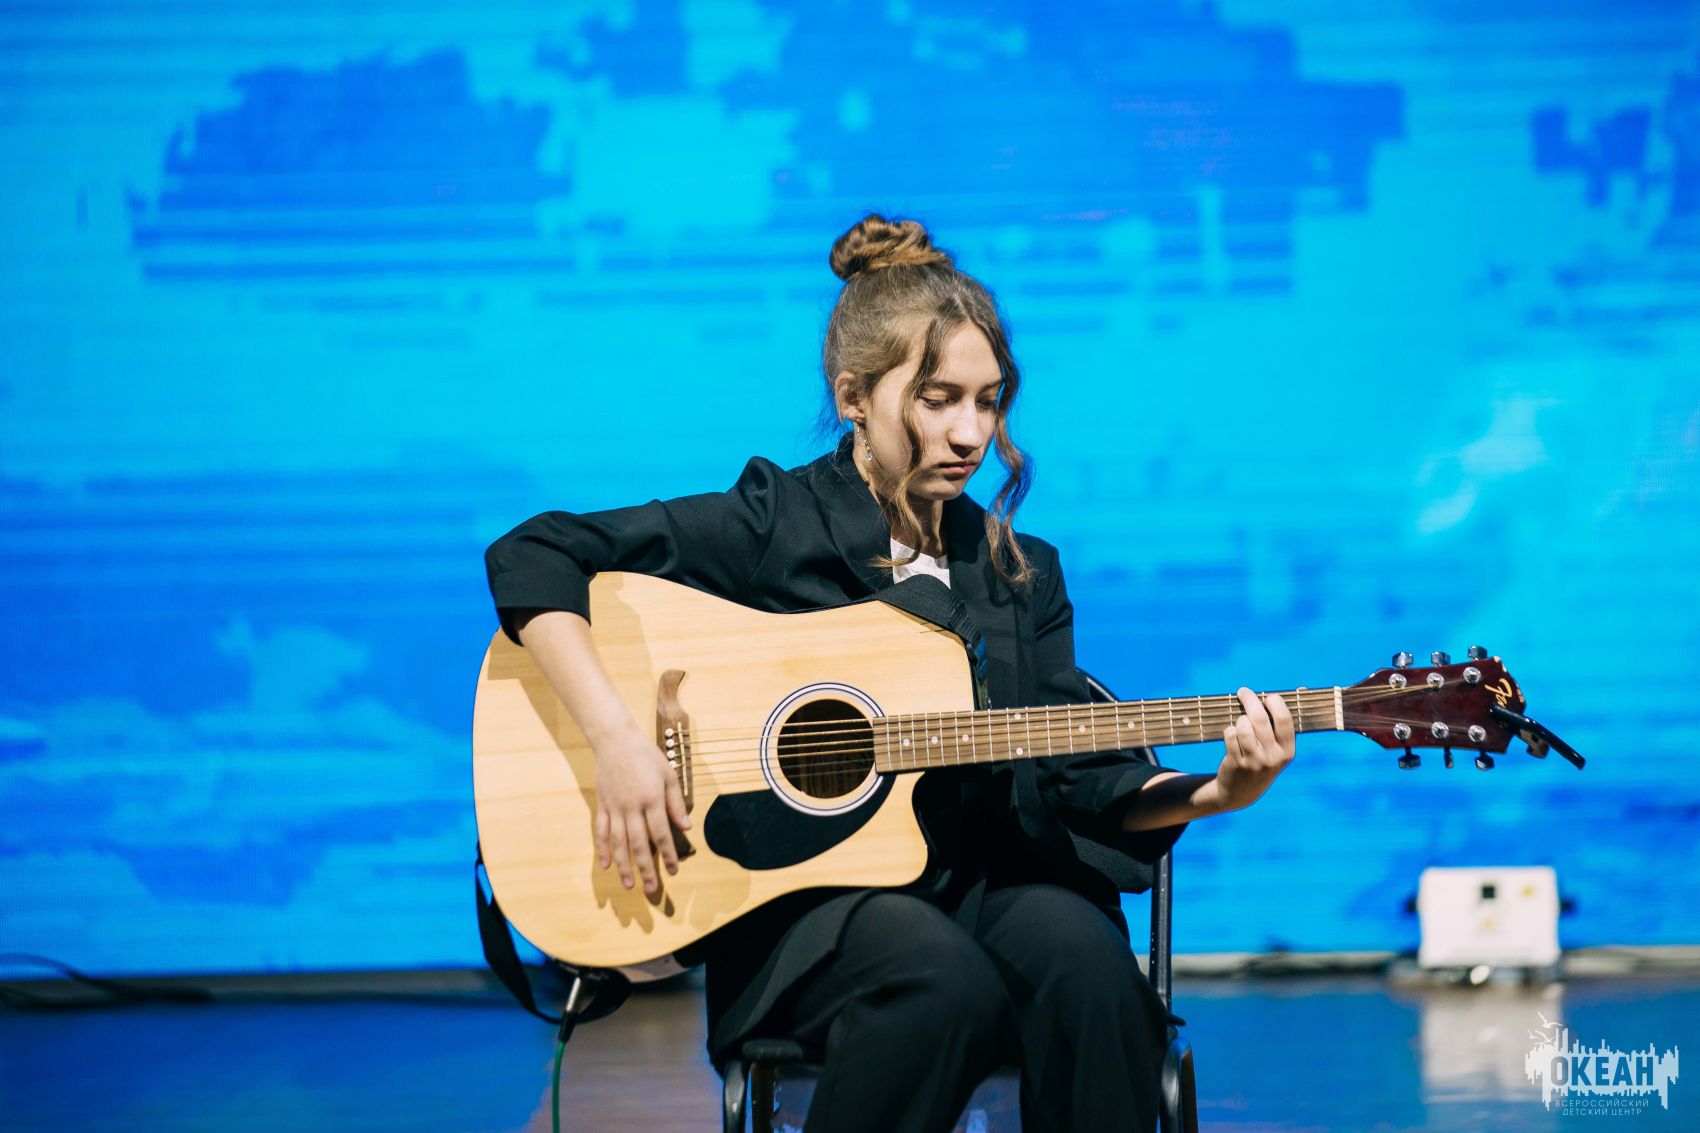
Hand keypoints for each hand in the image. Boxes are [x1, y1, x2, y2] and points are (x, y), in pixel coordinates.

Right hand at [590, 724, 691, 892]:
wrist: (615, 740)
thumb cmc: (646, 755)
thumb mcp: (668, 774)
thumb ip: (676, 803)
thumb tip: (686, 827)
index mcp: (652, 799)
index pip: (661, 833)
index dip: (667, 854)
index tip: (673, 871)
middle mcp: (632, 807)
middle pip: (640, 844)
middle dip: (646, 868)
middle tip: (651, 889)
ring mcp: (615, 807)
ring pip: (619, 842)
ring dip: (624, 865)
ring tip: (629, 884)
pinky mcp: (602, 805)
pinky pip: (601, 831)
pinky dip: (603, 849)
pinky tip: (606, 865)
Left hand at [1213, 688, 1294, 811]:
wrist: (1241, 792)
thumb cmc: (1262, 759)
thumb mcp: (1278, 748)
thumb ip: (1284, 722)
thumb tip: (1302, 688)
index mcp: (1288, 751)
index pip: (1284, 720)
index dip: (1275, 703)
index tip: (1268, 696)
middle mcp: (1273, 757)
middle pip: (1260, 718)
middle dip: (1250, 700)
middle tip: (1243, 692)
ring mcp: (1254, 761)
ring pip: (1243, 726)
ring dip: (1239, 719)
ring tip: (1240, 723)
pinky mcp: (1236, 763)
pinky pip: (1230, 735)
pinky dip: (1229, 730)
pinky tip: (1233, 736)